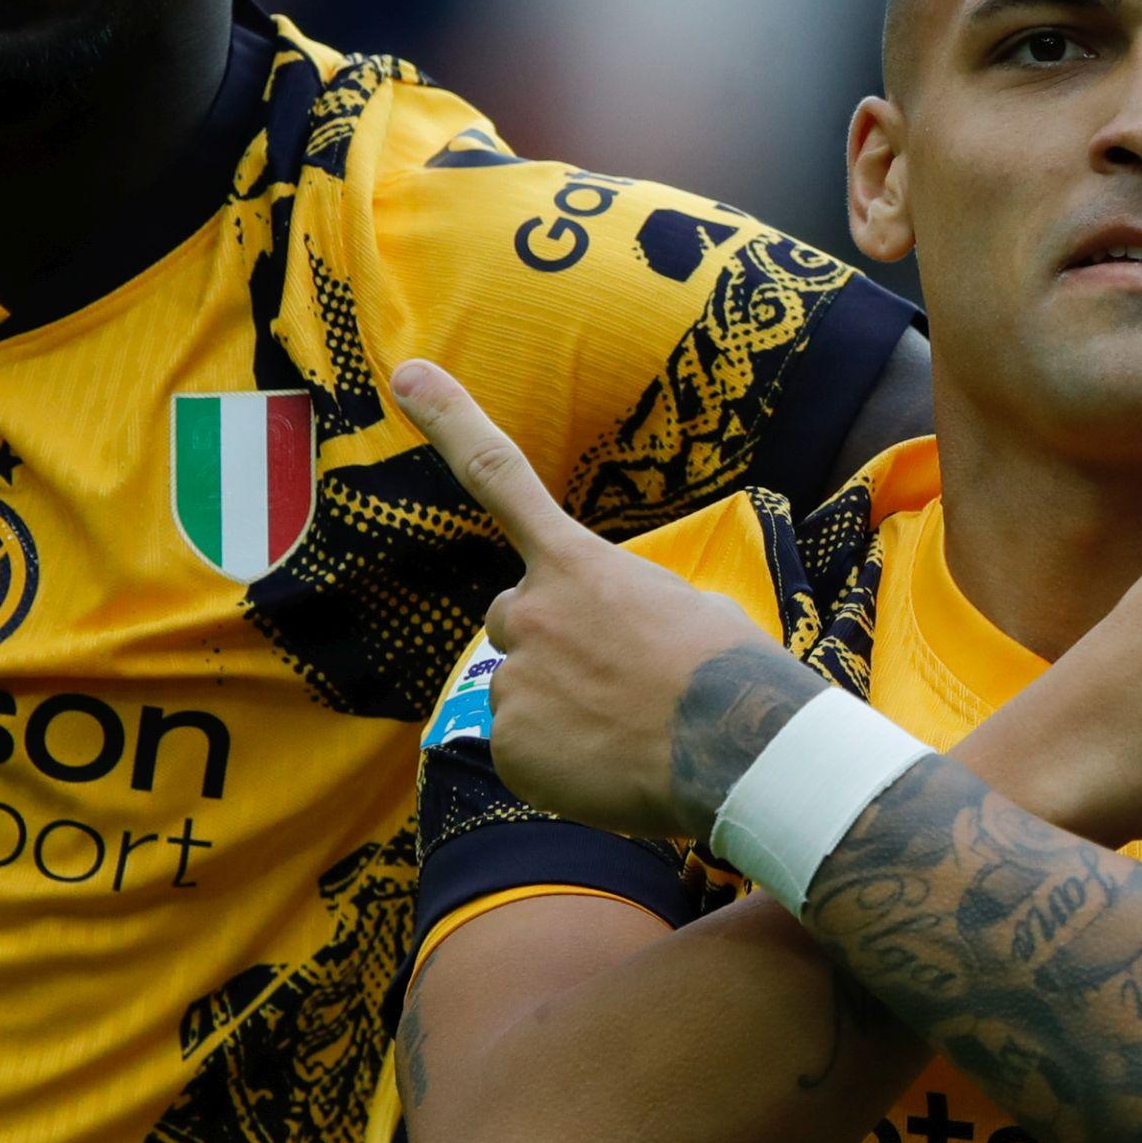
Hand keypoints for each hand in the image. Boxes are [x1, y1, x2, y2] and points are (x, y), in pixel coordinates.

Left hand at [394, 359, 822, 841]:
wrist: (737, 747)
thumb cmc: (728, 674)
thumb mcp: (685, 608)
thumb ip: (623, 607)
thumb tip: (613, 643)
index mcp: (577, 563)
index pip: (499, 477)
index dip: (449, 421)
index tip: (404, 374)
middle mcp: (530, 610)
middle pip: (516, 620)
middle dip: (552, 646)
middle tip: (617, 684)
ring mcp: (514, 679)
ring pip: (524, 692)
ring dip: (563, 711)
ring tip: (628, 733)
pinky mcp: (509, 744)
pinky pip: (523, 751)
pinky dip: (558, 764)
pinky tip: (608, 768)